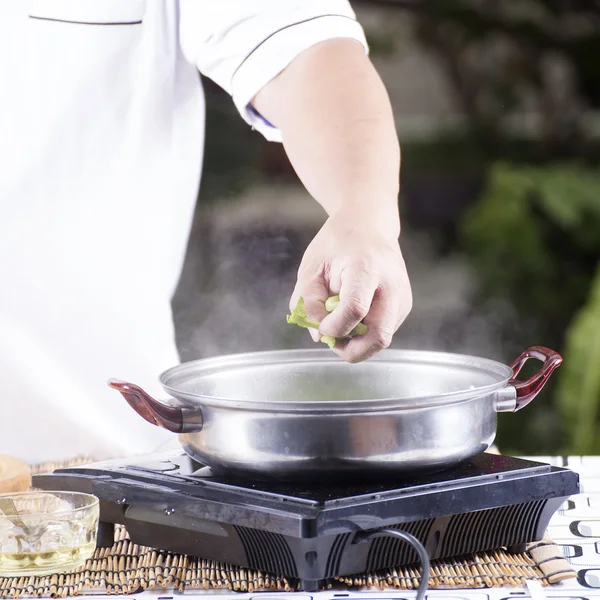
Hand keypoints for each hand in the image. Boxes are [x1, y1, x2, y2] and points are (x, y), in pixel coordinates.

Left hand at [291, 210, 411, 362]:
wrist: (369, 225)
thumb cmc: (336, 244)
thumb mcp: (311, 266)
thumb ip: (307, 301)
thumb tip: (319, 336)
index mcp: (367, 267)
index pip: (355, 308)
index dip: (333, 327)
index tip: (319, 326)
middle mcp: (392, 285)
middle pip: (378, 336)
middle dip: (351, 350)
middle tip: (331, 340)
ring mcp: (402, 297)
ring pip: (381, 340)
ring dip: (356, 342)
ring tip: (339, 319)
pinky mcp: (404, 307)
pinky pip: (382, 332)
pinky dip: (363, 333)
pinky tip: (353, 314)